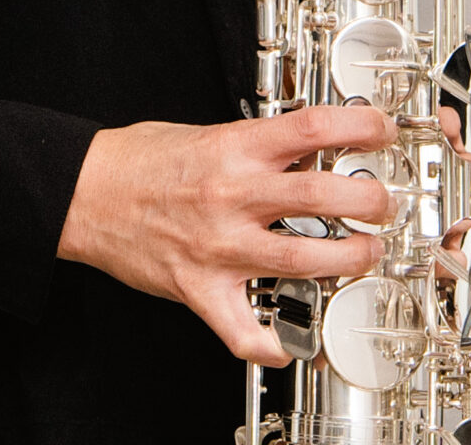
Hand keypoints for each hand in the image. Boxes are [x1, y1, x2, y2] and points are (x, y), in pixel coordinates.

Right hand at [56, 105, 394, 363]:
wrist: (85, 191)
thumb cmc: (140, 160)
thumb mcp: (207, 131)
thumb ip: (257, 143)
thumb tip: (311, 147)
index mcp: (233, 147)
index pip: (311, 127)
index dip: (359, 126)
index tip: (383, 131)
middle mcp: (231, 194)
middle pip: (321, 193)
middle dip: (369, 200)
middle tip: (385, 203)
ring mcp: (219, 245)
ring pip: (302, 258)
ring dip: (348, 261)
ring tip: (365, 257)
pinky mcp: (201, 288)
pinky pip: (244, 330)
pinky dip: (274, 344)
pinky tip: (293, 342)